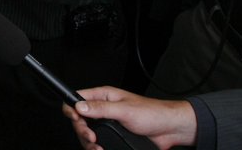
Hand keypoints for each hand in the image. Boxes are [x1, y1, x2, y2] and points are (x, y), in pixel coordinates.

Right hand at [62, 86, 195, 149]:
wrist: (170, 129)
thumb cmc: (152, 113)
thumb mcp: (125, 110)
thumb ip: (101, 109)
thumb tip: (80, 107)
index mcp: (104, 96)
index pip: (78, 98)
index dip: (72, 108)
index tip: (75, 119)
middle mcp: (103, 109)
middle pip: (80, 119)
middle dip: (82, 130)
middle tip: (90, 137)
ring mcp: (108, 123)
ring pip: (87, 133)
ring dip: (88, 142)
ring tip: (97, 147)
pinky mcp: (113, 135)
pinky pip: (98, 142)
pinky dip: (96, 147)